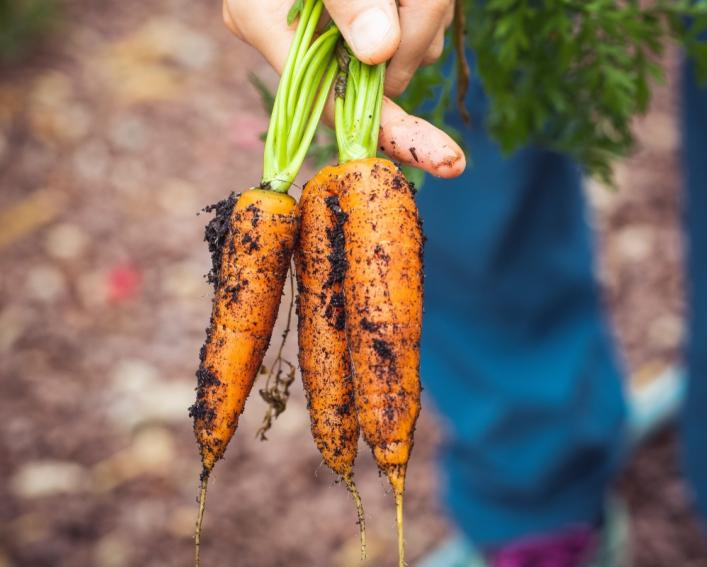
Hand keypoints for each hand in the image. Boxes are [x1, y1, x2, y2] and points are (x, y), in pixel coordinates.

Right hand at [223, 0, 464, 177]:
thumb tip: (380, 52)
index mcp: (266, 24)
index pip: (334, 105)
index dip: (392, 132)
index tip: (445, 159)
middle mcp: (298, 37)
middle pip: (383, 76)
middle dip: (417, 34)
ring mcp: (334, 29)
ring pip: (409, 49)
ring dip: (427, 10)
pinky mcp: (365, 15)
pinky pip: (416, 27)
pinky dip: (427, 5)